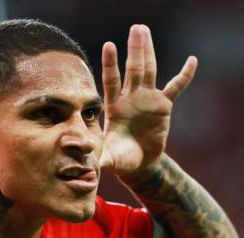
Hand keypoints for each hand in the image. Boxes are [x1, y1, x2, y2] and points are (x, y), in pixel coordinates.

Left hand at [99, 25, 197, 175]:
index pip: (112, 82)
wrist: (138, 163)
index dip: (111, 65)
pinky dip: (184, 76)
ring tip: (145, 31)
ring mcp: (147, 100)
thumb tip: (88, 165)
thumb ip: (101, 159)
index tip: (109, 45)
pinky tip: (192, 61)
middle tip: (136, 28)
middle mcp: (131, 99)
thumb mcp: (109, 159)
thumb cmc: (120, 160)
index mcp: (115, 108)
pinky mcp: (163, 107)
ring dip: (148, 52)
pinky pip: (176, 88)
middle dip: (135, 50)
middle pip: (133, 70)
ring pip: (149, 71)